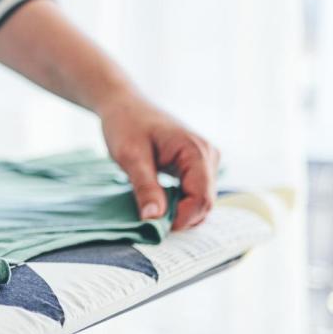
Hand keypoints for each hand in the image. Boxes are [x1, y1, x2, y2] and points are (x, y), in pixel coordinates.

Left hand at [98, 92, 219, 230]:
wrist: (124, 104)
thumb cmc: (125, 125)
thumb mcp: (130, 157)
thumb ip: (145, 187)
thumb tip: (154, 219)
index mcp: (196, 151)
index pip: (202, 198)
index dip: (182, 219)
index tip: (156, 229)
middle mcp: (208, 155)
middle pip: (205, 202)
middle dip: (182, 218)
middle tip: (151, 224)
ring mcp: (205, 160)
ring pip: (201, 199)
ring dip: (180, 212)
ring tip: (152, 212)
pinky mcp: (196, 164)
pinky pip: (194, 192)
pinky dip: (179, 203)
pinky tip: (158, 204)